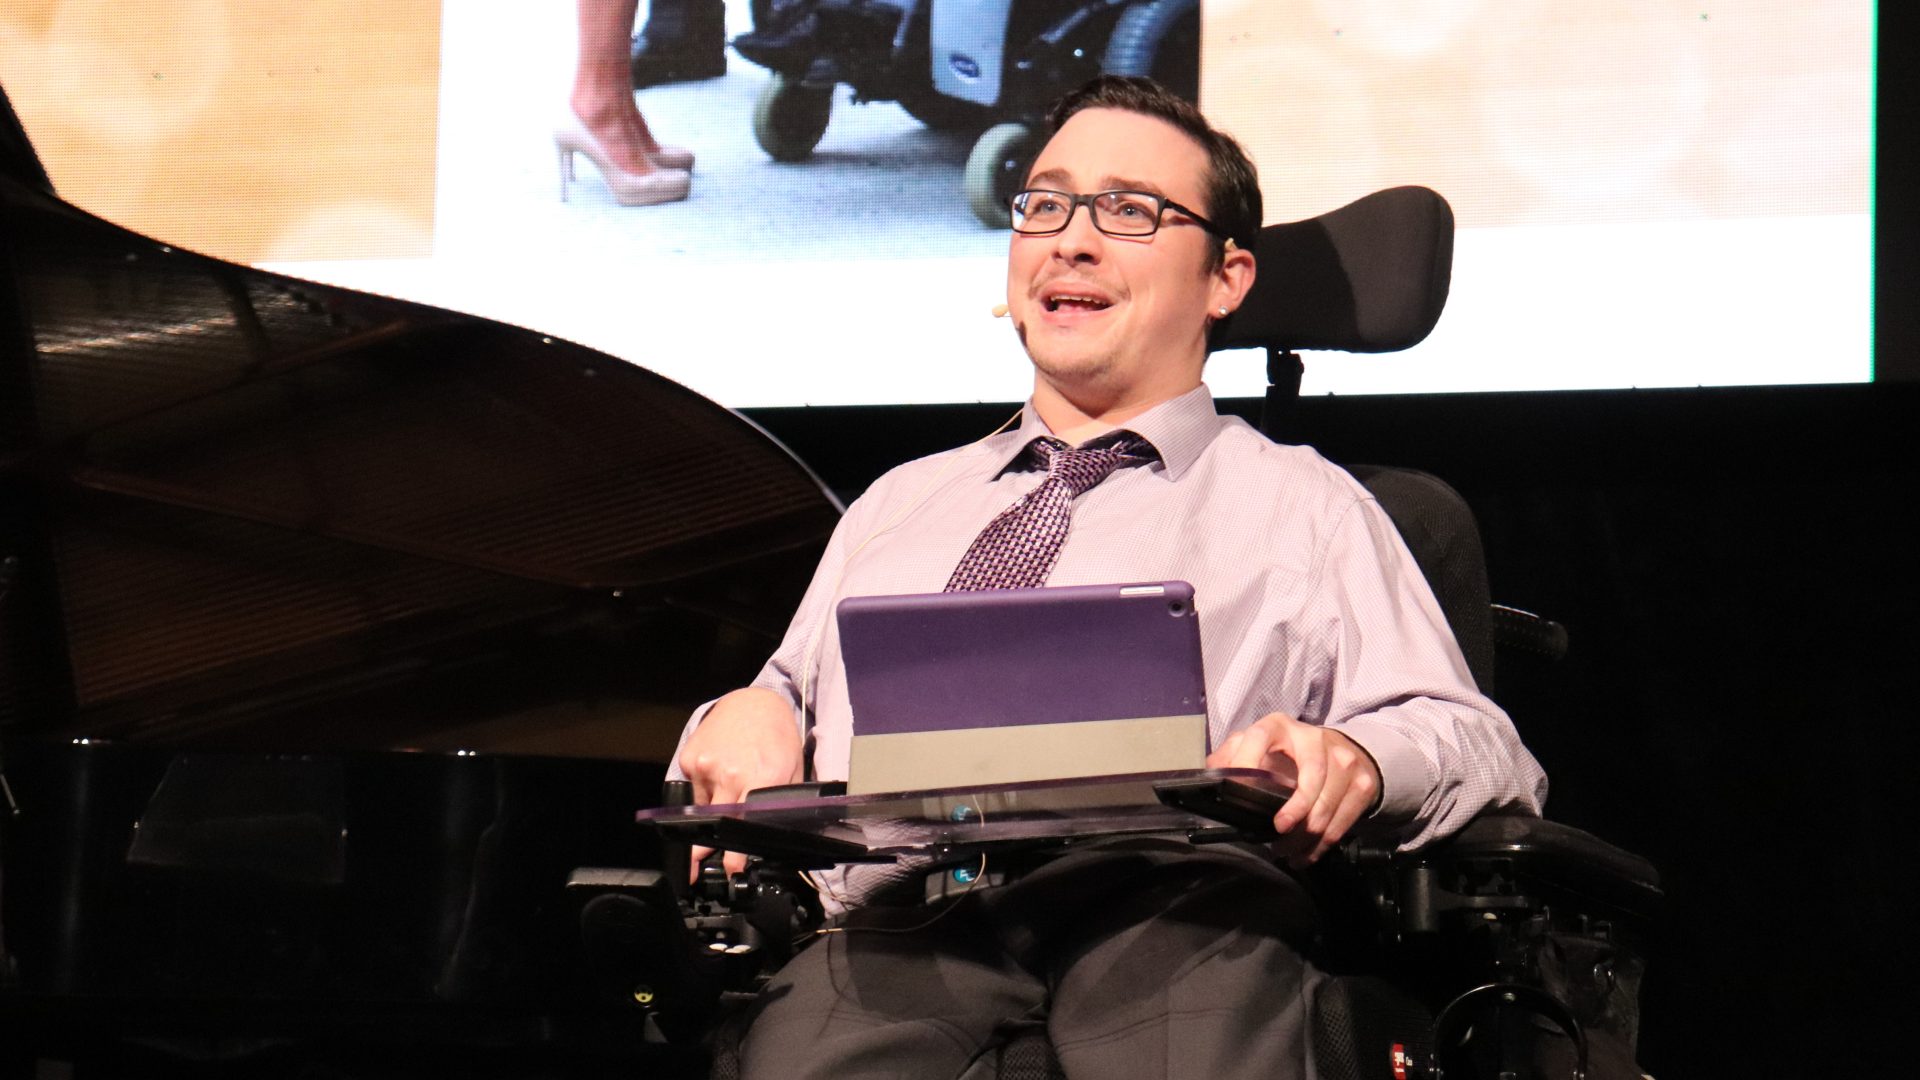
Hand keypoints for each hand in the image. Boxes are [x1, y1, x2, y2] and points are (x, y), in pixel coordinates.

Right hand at [677, 687, 803, 877]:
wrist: (753, 702)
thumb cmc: (777, 736)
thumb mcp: (793, 769)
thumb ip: (785, 802)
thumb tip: (779, 835)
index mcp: (762, 778)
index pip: (744, 826)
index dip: (735, 854)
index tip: (730, 870)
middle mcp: (732, 773)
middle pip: (715, 823)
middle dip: (705, 848)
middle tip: (697, 867)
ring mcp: (707, 765)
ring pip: (702, 807)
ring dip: (711, 812)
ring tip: (726, 794)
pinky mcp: (691, 759)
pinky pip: (694, 788)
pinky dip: (704, 790)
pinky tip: (719, 774)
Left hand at [1206, 711, 1381, 866]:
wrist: (1340, 750)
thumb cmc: (1287, 753)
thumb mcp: (1257, 747)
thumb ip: (1232, 756)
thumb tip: (1213, 775)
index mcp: (1279, 726)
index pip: (1260, 738)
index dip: (1249, 762)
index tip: (1243, 791)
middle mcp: (1315, 738)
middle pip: (1310, 780)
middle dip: (1294, 813)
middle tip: (1278, 835)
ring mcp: (1344, 760)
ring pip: (1327, 806)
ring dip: (1306, 837)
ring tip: (1288, 851)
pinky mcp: (1362, 783)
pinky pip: (1342, 822)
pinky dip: (1322, 844)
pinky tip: (1307, 854)